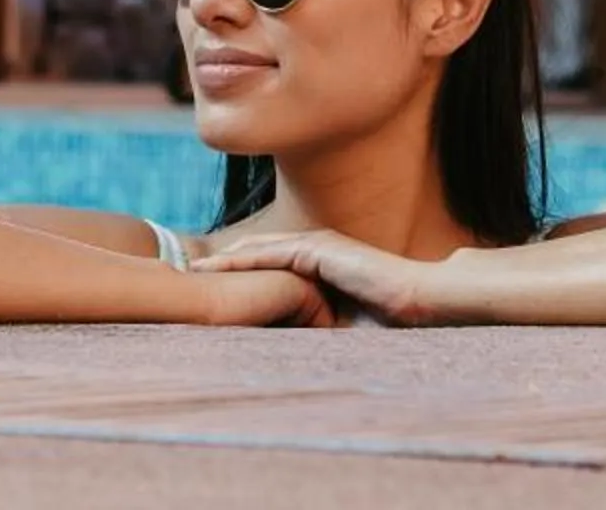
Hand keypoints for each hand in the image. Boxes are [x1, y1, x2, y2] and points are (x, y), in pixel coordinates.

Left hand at [195, 231, 441, 326]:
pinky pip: (273, 253)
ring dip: (226, 259)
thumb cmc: (389, 320)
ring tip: (195, 269)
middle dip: (223, 266)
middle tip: (188, 276)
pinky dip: (244, 258)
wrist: (418, 301)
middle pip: (256, 256)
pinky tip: (220, 264)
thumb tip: (289, 360)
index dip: (238, 278)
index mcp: (316, 268)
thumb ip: (315, 330)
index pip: (267, 270)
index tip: (209, 292)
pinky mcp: (318, 248)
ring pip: (258, 251)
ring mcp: (315, 246)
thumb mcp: (340, 328)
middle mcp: (313, 251)